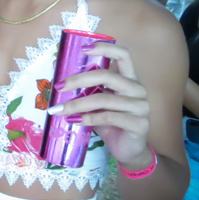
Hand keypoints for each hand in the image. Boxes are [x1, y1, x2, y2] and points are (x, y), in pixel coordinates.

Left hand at [48, 43, 153, 170]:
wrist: (128, 151)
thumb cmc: (110, 123)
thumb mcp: (95, 103)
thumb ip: (84, 88)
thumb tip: (57, 70)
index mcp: (129, 79)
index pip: (123, 55)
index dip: (105, 48)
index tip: (83, 49)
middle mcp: (138, 89)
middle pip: (107, 76)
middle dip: (78, 80)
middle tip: (58, 87)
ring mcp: (141, 107)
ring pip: (104, 99)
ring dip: (77, 104)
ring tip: (59, 110)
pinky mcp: (139, 124)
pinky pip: (109, 117)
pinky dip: (88, 118)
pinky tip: (74, 121)